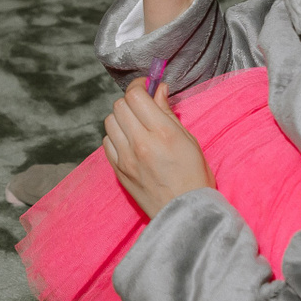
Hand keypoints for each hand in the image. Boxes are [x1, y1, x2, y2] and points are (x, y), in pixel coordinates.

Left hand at [103, 77, 214, 217]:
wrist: (186, 214)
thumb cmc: (194, 176)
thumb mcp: (189, 140)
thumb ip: (168, 113)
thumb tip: (158, 89)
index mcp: (162, 133)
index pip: (136, 96)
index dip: (139, 86)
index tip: (146, 87)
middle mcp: (140, 143)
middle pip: (120, 105)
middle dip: (131, 101)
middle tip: (143, 106)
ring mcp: (126, 158)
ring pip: (109, 122)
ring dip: (121, 118)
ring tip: (136, 125)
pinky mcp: (118, 171)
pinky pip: (107, 142)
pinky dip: (115, 137)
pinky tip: (129, 142)